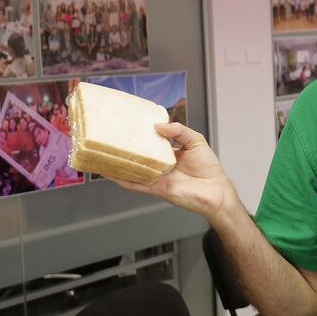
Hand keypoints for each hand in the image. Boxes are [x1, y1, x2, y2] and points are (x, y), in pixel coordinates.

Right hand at [107, 122, 238, 221]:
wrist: (214, 191)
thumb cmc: (208, 167)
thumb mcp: (196, 141)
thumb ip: (179, 131)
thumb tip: (158, 126)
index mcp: (170, 152)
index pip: (151, 141)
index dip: (142, 134)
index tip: (129, 125)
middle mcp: (160, 164)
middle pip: (139, 155)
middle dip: (126, 147)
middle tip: (110, 136)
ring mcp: (156, 176)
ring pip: (132, 169)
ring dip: (118, 163)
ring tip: (102, 153)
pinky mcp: (155, 188)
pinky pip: (134, 183)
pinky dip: (121, 179)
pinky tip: (108, 173)